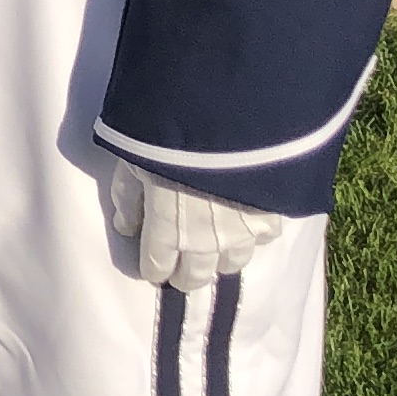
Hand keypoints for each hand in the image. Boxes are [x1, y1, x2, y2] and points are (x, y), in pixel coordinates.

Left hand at [104, 156, 302, 288]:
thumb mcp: (132, 164)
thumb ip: (127, 200)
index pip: (157, 268)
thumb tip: (126, 227)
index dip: (154, 269)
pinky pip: (263, 239)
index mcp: (166, 231)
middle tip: (183, 269)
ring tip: (215, 246)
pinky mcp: (270, 216)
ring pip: (232, 264)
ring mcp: (240, 233)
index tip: (155, 267)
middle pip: (196, 277)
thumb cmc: (167, 138)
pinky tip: (247, 219)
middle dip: (186, 275)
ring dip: (220, 258)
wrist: (222, 118)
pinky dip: (254, 234)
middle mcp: (203, 242)